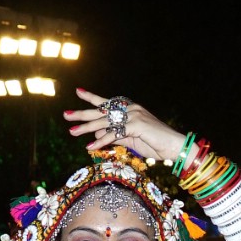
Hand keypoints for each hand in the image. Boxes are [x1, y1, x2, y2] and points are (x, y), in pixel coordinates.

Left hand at [64, 88, 184, 164]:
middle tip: (66, 115)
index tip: (78, 92)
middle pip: (102, 111)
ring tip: (72, 131)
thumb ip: (116, 135)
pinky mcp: (135, 126)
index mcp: (130, 109)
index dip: (92, 98)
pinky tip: (89, 147)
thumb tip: (98, 135)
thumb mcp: (131, 139)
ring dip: (87, 128)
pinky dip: (100, 142)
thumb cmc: (155, 144)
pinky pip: (113, 135)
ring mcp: (133, 116)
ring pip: (104, 122)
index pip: (108, 102)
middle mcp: (130, 109)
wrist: (175, 147)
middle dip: (82, 113)